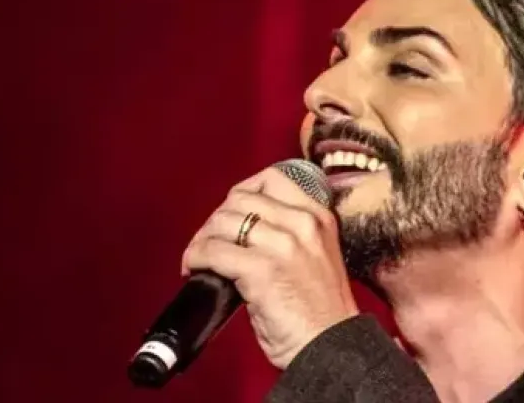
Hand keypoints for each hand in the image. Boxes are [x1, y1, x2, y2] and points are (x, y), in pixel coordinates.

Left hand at [181, 167, 358, 368]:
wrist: (331, 344)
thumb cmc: (321, 310)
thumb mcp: (318, 255)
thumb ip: (293, 234)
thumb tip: (246, 228)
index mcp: (319, 217)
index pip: (272, 178)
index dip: (241, 192)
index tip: (230, 212)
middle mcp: (303, 223)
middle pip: (241, 198)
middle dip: (217, 218)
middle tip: (209, 241)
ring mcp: (283, 245)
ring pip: (224, 222)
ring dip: (202, 239)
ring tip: (197, 257)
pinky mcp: (262, 270)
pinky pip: (214, 251)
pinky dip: (196, 258)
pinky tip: (193, 269)